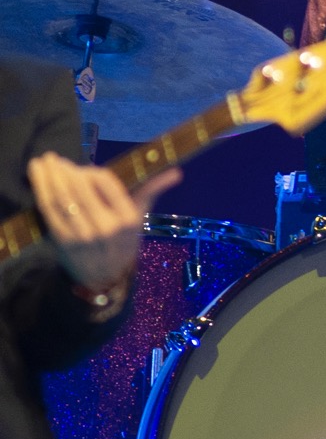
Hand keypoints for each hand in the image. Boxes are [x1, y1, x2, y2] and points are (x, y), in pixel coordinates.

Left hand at [26, 152, 181, 291]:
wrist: (104, 279)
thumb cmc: (123, 242)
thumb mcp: (140, 218)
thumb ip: (152, 190)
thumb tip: (175, 172)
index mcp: (127, 218)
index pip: (106, 182)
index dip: (91, 171)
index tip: (83, 168)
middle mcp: (106, 226)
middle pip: (81, 188)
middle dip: (66, 170)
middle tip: (55, 159)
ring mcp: (83, 235)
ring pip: (62, 196)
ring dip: (49, 175)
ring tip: (43, 161)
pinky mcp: (63, 240)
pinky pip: (48, 209)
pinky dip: (40, 188)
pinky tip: (36, 174)